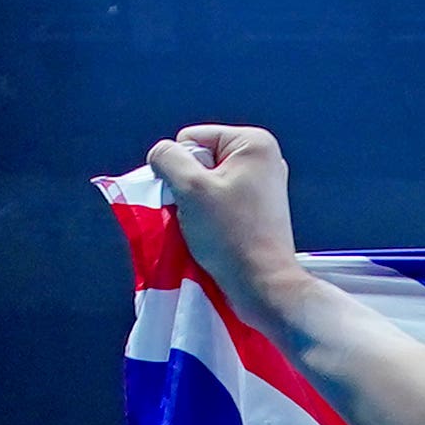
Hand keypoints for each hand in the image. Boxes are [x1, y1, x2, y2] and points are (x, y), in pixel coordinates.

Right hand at [144, 123, 304, 308]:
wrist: (263, 286)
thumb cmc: (231, 235)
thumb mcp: (190, 188)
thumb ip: (167, 158)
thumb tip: (160, 153)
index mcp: (253, 143)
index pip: (191, 138)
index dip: (180, 167)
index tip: (194, 198)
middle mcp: (263, 158)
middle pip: (200, 160)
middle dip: (189, 186)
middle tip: (199, 214)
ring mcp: (264, 185)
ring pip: (207, 183)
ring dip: (196, 204)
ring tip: (207, 226)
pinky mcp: (260, 210)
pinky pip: (220, 201)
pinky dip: (210, 216)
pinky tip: (215, 234)